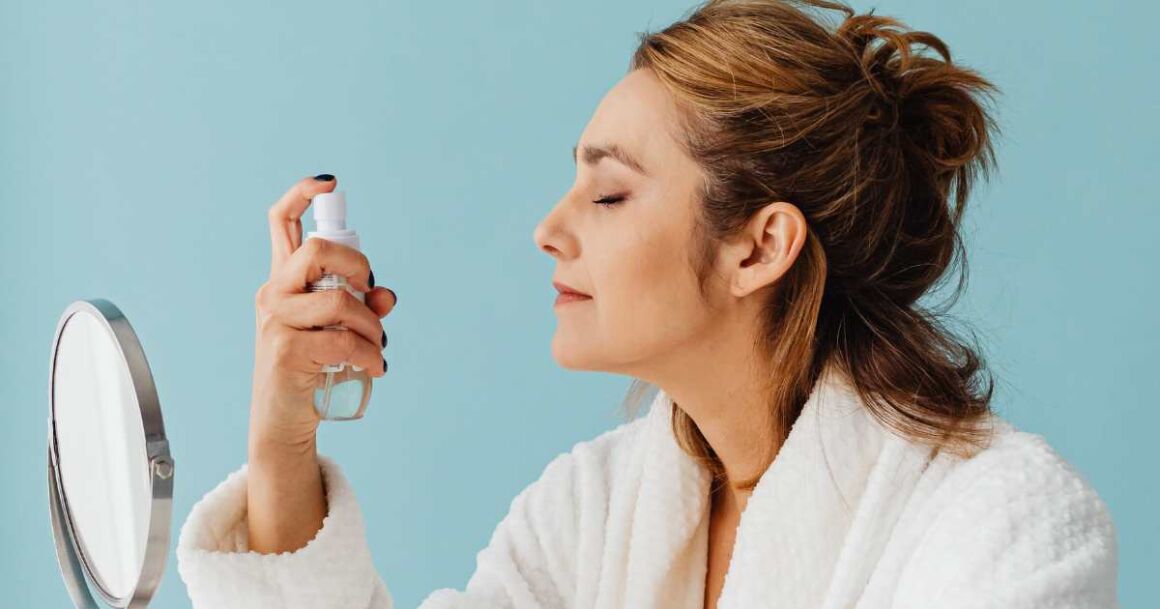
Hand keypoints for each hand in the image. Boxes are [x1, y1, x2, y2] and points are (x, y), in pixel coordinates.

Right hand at [250, 175, 396, 453]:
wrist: (284, 421)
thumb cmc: (312, 370)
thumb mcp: (341, 331)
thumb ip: (364, 307)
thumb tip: (386, 296)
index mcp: (284, 280)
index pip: (281, 222)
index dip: (303, 193)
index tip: (331, 183)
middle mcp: (274, 293)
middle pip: (318, 250)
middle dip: (359, 266)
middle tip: (371, 293)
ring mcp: (275, 321)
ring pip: (340, 301)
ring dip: (372, 327)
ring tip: (377, 348)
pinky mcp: (284, 351)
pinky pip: (344, 342)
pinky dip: (370, 355)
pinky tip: (375, 368)